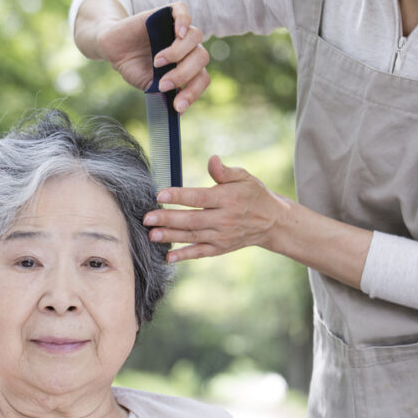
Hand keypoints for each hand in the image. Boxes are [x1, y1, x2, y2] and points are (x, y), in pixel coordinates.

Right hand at [86, 0, 211, 112]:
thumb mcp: (149, 85)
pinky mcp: (165, 14)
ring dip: (179, 53)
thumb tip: (178, 112)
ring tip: (157, 62)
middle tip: (163, 84)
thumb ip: (165, 94)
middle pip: (201, 57)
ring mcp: (177, 30)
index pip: (202, 78)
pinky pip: (182, 10)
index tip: (177, 106)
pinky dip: (183, 20)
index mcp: (188, 66)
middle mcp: (187, 48)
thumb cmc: (133, 67)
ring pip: (195, 36)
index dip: (193, 92)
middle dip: (183, 74)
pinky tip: (177, 33)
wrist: (112, 49)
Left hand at [143, 155, 290, 261]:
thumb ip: (224, 171)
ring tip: (151, 235)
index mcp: (228, 199)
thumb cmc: (253, 194)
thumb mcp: (244, 177)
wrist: (271, 222)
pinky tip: (169, 257)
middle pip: (192, 220)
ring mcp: (222, 236)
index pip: (200, 198)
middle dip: (168, 219)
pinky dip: (184, 256)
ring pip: (192, 237)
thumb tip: (212, 159)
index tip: (160, 195)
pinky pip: (200, 253)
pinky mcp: (220, 249)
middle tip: (147, 218)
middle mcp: (224, 219)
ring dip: (170, 237)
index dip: (179, 196)